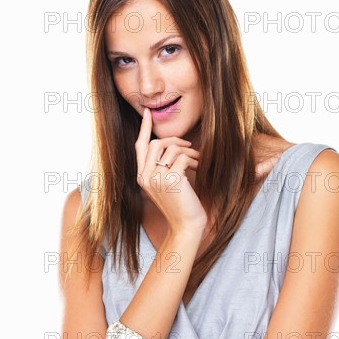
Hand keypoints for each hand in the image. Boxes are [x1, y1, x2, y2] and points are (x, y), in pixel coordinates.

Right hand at [135, 107, 206, 232]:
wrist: (186, 225)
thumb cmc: (180, 204)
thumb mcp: (165, 184)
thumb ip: (161, 166)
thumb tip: (171, 143)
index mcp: (141, 177)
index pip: (139, 146)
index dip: (144, 128)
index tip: (147, 113)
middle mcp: (145, 176)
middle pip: (155, 143)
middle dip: (174, 140)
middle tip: (189, 146)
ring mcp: (156, 178)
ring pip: (171, 148)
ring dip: (188, 150)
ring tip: (197, 159)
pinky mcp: (171, 179)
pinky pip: (182, 157)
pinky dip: (194, 159)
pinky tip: (199, 167)